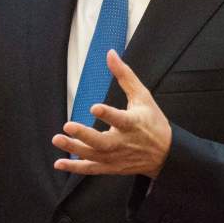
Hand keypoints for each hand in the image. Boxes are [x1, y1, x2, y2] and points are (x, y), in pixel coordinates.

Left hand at [52, 50, 171, 177]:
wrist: (166, 154)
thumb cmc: (153, 122)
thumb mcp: (143, 96)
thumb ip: (125, 76)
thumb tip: (110, 54)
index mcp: (133, 124)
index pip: (120, 119)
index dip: (108, 114)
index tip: (94, 107)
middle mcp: (124, 143)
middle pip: (103, 142)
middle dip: (85, 135)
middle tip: (68, 125)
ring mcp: (116, 157)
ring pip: (94, 156)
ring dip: (74, 149)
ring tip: (57, 139)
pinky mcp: (111, 167)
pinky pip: (91, 169)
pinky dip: (75, 167)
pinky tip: (59, 163)